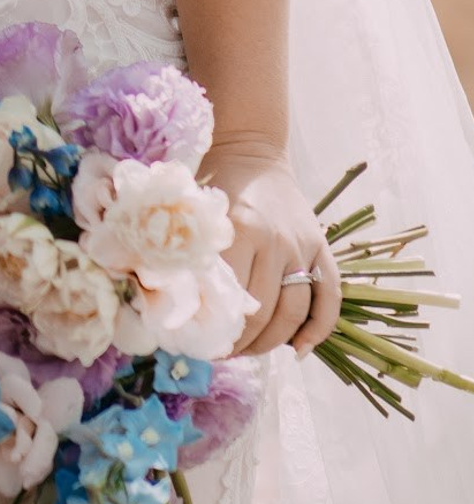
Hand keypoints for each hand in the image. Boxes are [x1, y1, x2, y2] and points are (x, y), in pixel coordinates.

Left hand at [201, 144, 342, 356]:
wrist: (252, 150)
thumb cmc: (216, 185)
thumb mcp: (200, 217)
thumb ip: (192, 258)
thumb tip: (174, 308)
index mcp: (241, 232)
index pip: (232, 300)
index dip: (217, 330)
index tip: (203, 345)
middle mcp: (277, 242)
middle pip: (264, 313)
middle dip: (242, 343)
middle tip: (223, 353)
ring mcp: (303, 246)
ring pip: (295, 312)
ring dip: (273, 343)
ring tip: (250, 352)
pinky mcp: (322, 247)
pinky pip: (329, 297)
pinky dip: (319, 329)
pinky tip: (300, 350)